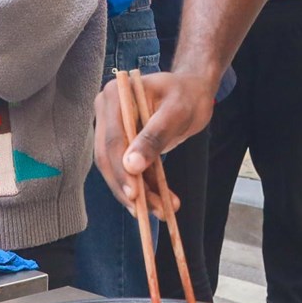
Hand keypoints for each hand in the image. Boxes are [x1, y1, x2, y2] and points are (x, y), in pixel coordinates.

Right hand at [92, 70, 212, 215]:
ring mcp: (113, 128)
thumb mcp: (175, 113)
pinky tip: (160, 203)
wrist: (194, 91)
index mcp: (114, 97)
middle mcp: (107, 112)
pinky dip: (145, 187)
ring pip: (119, 168)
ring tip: (161, 211)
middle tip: (146, 211)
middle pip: (110, 158)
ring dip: (139, 193)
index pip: (112, 140)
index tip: (134, 195)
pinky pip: (130, 169)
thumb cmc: (186, 95)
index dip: (121, 170)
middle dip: (128, 188)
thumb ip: (153, 137)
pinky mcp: (124, 143)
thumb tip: (131, 166)